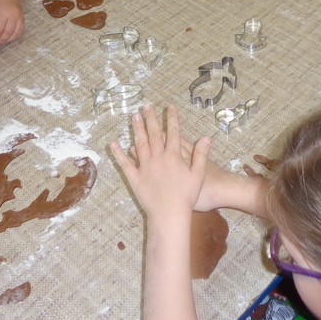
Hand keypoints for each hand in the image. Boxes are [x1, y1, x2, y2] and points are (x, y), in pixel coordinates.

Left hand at [0, 0, 23, 44]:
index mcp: (2, 14)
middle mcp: (12, 16)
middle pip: (8, 32)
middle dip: (1, 40)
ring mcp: (19, 17)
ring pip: (16, 33)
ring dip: (9, 40)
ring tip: (3, 42)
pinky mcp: (23, 18)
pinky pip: (21, 30)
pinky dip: (16, 36)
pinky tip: (10, 38)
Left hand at [111, 105, 210, 220]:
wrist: (170, 213)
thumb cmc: (186, 196)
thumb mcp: (198, 174)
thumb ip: (201, 154)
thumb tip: (206, 138)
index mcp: (174, 156)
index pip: (173, 132)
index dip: (172, 119)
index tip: (170, 107)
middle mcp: (158, 158)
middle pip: (155, 134)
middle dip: (151, 118)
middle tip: (147, 106)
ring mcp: (145, 167)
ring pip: (140, 144)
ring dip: (137, 129)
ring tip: (134, 117)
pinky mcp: (136, 178)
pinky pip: (126, 164)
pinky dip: (119, 154)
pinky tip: (114, 144)